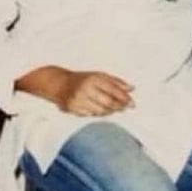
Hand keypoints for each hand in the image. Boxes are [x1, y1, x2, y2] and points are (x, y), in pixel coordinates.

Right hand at [16, 66, 134, 116]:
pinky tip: (101, 110)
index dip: (125, 98)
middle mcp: (85, 89)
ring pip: (100, 111)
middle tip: (125, 108)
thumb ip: (116, 82)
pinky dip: (98, 114)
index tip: (132, 103)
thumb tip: (132, 88)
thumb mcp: (99, 75)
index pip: (113, 90)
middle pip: (108, 102)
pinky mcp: (72, 109)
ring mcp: (77, 100)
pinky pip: (90, 115)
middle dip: (119, 106)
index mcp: (93, 79)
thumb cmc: (82, 79)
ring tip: (114, 109)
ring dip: (110, 111)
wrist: (58, 84)